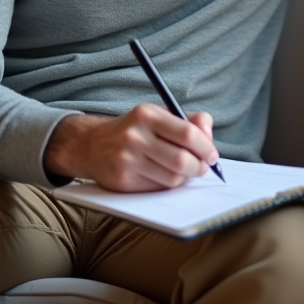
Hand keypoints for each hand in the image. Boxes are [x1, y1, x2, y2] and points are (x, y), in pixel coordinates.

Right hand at [43, 105, 219, 191]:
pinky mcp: (122, 181)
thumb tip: (209, 135)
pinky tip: (164, 176)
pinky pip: (157, 189)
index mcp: (146, 115)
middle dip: (199, 167)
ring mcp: (126, 160)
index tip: (212, 155)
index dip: (206, 147)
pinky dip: (167, 185)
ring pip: (172, 179)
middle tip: (202, 167)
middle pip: (182, 160)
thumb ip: (189, 120)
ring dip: (184, 178)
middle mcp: (135, 137)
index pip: (187, 133)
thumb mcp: (158, 115)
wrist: (90, 145)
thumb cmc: (134, 129)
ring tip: (182, 171)